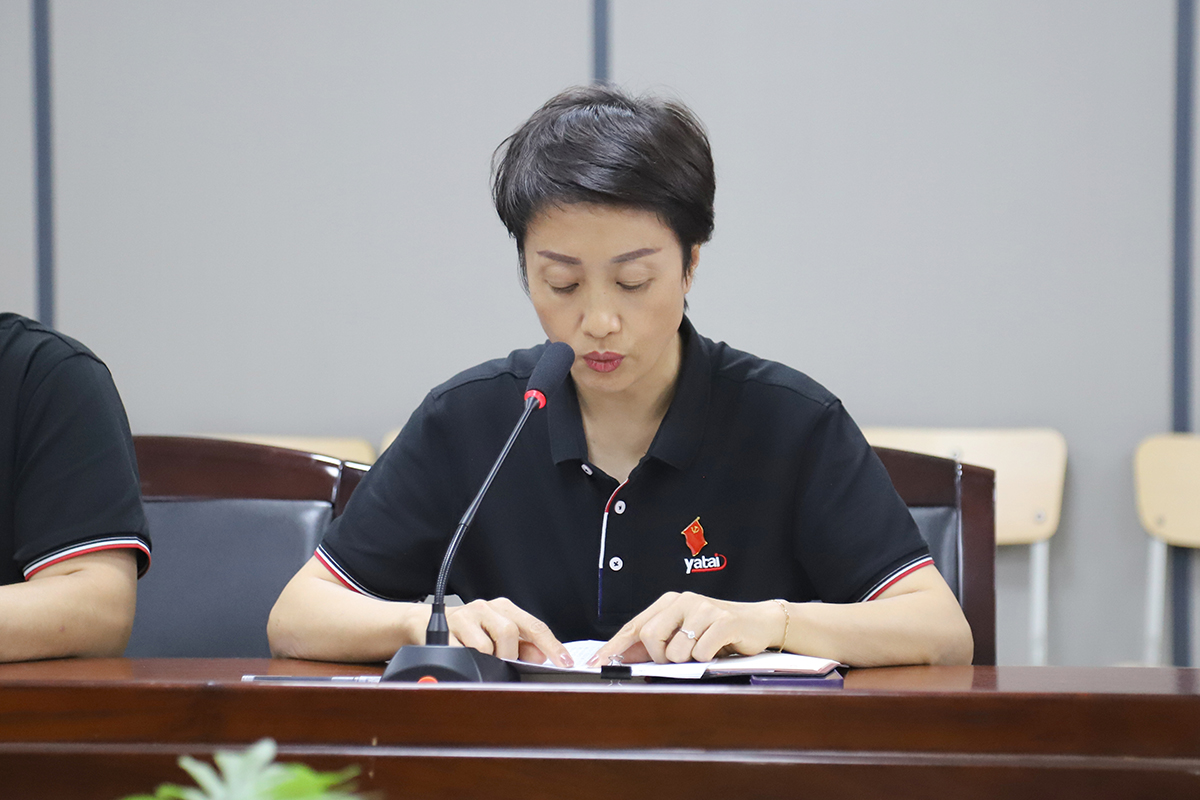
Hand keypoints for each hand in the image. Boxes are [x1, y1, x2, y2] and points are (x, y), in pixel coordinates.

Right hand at [443, 597, 573, 666]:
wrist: (424, 623)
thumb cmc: (468, 631)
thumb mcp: (496, 634)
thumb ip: (522, 645)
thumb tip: (541, 657)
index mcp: (504, 608)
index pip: (534, 626)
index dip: (551, 646)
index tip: (564, 662)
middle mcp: (485, 608)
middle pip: (509, 632)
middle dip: (509, 654)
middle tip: (503, 663)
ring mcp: (464, 617)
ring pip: (486, 645)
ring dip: (487, 660)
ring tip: (480, 660)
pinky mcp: (444, 631)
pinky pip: (462, 653)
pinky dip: (467, 661)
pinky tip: (464, 657)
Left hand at [588, 591, 786, 665]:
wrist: (758, 623)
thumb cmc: (717, 631)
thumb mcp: (683, 635)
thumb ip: (654, 645)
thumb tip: (621, 659)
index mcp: (670, 602)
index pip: (634, 625)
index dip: (614, 646)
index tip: (595, 663)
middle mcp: (684, 600)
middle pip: (650, 635)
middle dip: (660, 656)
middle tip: (678, 658)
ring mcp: (704, 608)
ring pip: (676, 649)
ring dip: (688, 660)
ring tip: (703, 650)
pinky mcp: (724, 620)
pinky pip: (701, 652)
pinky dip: (706, 658)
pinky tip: (717, 650)